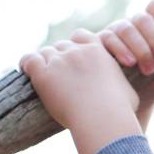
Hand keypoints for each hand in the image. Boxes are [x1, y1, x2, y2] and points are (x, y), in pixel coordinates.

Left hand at [19, 37, 140, 153]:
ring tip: (41, 74)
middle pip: (62, 45)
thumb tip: (123, 93)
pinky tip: (26, 71)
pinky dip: (26, 64)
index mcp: (98, 51)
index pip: (81, 36)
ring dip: (44, 62)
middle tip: (58, 72)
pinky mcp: (44, 74)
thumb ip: (120, 85)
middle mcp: (77, 51)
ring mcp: (59, 61)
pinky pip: (29, 60)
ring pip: (45, 52)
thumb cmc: (119, 110)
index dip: (75, 45)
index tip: (74, 56)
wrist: (103, 117)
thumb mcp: (127, 92)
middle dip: (59, 56)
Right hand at [88, 0, 153, 125]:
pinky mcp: (99, 44)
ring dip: (140, 48)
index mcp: (153, 26)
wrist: (132, 104)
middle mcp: (133, 25)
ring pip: (126, 28)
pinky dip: (120, 50)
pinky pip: (107, 38)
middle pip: (142, 18)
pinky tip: (129, 63)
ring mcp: (114, 33)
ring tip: (148, 70)